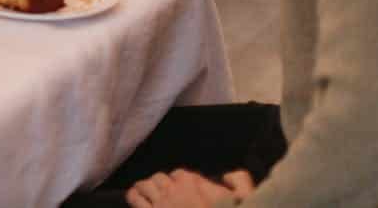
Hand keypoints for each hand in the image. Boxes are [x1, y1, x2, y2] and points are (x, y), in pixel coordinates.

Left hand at [126, 169, 241, 207]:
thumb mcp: (244, 198)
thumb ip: (240, 181)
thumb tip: (228, 175)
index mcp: (192, 183)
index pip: (180, 174)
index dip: (181, 181)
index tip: (183, 189)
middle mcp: (173, 189)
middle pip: (160, 178)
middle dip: (162, 184)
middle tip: (166, 194)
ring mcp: (160, 203)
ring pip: (146, 185)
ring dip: (146, 188)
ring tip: (147, 193)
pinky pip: (136, 199)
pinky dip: (133, 196)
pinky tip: (134, 198)